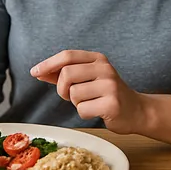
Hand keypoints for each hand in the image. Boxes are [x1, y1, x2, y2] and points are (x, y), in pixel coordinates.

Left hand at [30, 50, 146, 134]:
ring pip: (73, 94)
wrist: (136, 111)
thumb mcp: (87, 78)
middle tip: (70, 96)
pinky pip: (82, 109)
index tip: (34, 72)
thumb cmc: (106, 95)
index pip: (67, 55)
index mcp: (98, 59)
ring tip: (90, 103)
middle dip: (62, 89)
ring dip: (75, 103)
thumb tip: (39, 72)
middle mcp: (105, 69)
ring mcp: (110, 86)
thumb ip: (64, 74)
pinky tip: (97, 111)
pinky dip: (84, 113)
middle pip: (66, 74)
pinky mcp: (112, 104)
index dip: (48, 63)